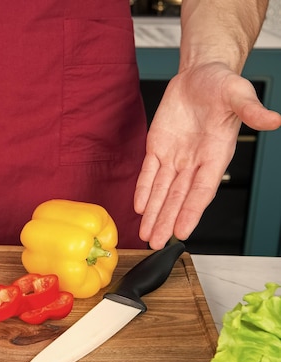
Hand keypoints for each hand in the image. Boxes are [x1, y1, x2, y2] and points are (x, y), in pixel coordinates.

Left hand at [134, 62, 280, 248]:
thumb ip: (251, 110)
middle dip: (166, 220)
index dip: (191, 211)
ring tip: (146, 234)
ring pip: (162, 190)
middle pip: (178, 197)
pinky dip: (144, 189)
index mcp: (216, 154)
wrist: (200, 74)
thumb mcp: (238, 92)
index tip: (182, 231)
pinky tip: (139, 207)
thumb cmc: (222, 84)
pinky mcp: (158, 147)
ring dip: (153, 212)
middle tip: (156, 242)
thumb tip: (274, 120)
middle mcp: (195, 161)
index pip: (202, 190)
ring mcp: (175, 156)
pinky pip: (149, 173)